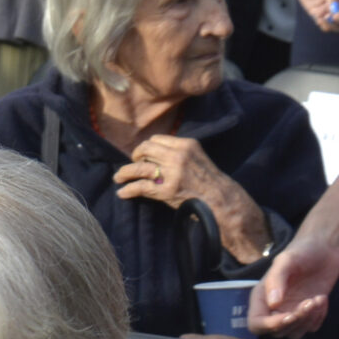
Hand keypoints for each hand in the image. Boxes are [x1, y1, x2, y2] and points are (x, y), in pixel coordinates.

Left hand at [116, 135, 270, 260]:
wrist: (221, 199)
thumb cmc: (208, 181)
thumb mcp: (196, 158)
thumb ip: (178, 153)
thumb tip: (154, 155)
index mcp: (186, 144)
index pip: (157, 139)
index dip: (146, 147)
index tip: (143, 156)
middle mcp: (178, 156)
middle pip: (144, 149)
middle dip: (134, 157)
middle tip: (132, 165)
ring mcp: (172, 173)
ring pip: (138, 168)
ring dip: (124, 173)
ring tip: (118, 178)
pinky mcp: (167, 190)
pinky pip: (140, 187)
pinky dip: (128, 190)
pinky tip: (122, 193)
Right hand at [253, 236, 338, 336]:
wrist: (324, 248)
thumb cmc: (302, 251)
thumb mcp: (286, 261)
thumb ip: (276, 281)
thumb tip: (273, 304)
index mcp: (261, 298)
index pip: (256, 324)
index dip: (271, 325)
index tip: (290, 315)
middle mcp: (273, 308)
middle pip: (277, 332)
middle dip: (296, 320)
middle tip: (310, 301)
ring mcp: (291, 312)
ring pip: (294, 333)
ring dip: (308, 320)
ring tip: (318, 298)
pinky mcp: (308, 313)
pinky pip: (311, 328)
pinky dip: (319, 317)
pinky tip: (321, 299)